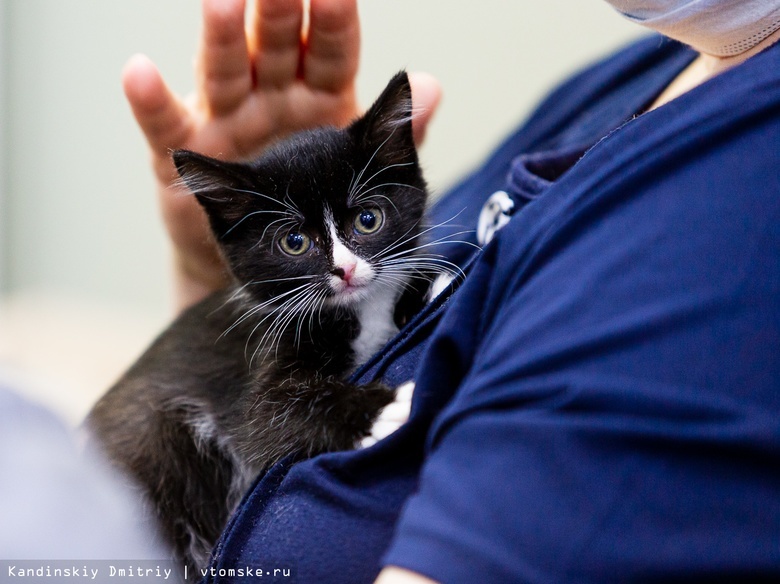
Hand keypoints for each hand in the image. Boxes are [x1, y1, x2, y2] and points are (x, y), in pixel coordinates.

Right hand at [122, 0, 440, 311]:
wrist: (276, 262)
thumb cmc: (317, 206)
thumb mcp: (360, 174)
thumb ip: (397, 138)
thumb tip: (429, 87)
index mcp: (318, 97)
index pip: (331, 51)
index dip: (334, 21)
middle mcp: (271, 97)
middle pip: (276, 48)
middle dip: (279, 13)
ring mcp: (227, 120)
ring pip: (224, 72)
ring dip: (221, 39)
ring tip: (221, 2)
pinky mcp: (189, 154)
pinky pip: (167, 124)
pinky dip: (152, 101)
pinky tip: (140, 72)